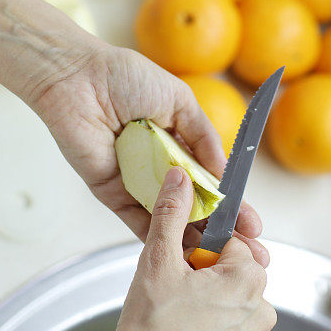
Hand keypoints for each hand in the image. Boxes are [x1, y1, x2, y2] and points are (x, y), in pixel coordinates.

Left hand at [30, 40, 267, 264]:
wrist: (78, 78)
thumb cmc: (126, 77)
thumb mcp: (179, 99)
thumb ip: (203, 136)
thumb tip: (223, 172)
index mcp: (177, 141)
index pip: (209, 178)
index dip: (231, 202)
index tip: (251, 223)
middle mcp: (159, 164)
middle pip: (192, 203)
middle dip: (217, 225)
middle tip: (241, 247)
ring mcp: (136, 181)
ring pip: (168, 216)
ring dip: (191, 234)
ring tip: (215, 253)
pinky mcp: (111, 192)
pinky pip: (136, 219)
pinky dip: (157, 235)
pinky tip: (180, 249)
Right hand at [100, 167, 276, 330]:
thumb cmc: (150, 328)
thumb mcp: (157, 259)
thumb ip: (171, 213)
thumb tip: (180, 179)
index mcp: (248, 279)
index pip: (232, 245)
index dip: (202, 251)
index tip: (182, 265)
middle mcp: (262, 312)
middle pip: (235, 277)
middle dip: (209, 279)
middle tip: (175, 294)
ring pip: (235, 310)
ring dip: (213, 310)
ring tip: (177, 323)